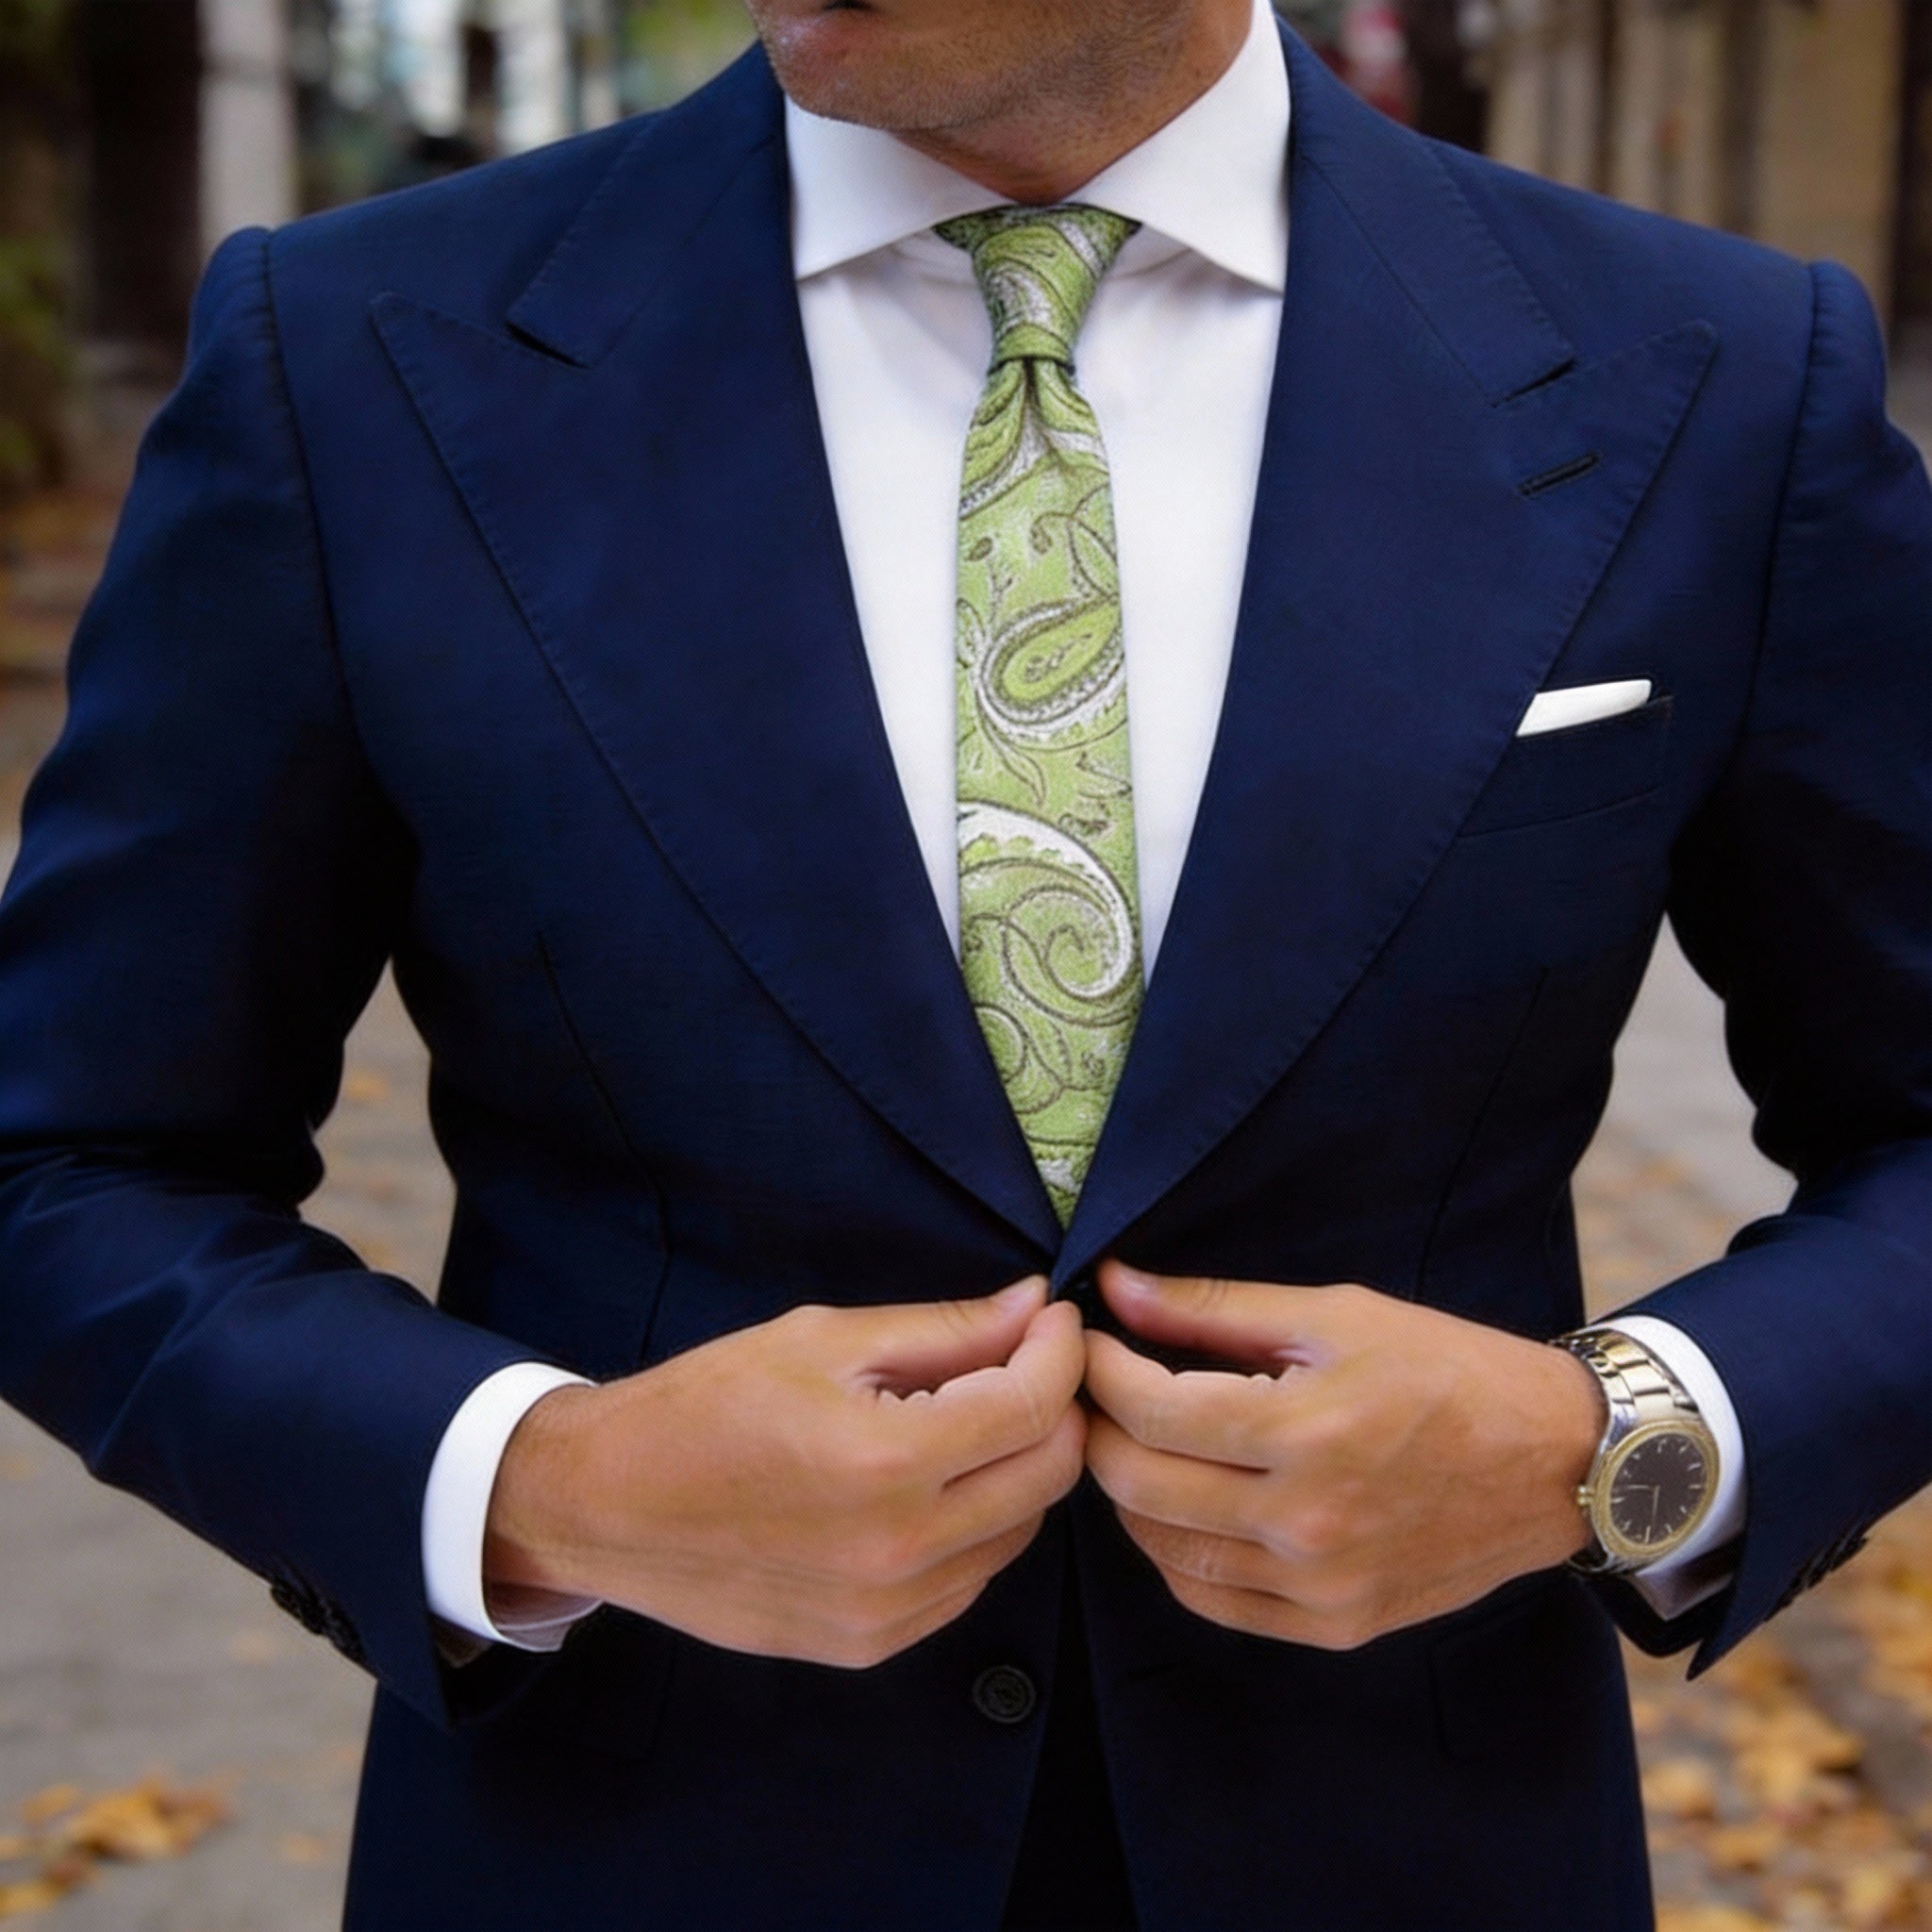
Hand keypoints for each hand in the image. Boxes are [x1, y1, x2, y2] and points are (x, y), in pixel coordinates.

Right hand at [485, 1278, 1084, 1666]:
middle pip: (1048, 1476)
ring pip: (1018, 1533)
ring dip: (1018, 1468)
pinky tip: (931, 1483)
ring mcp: (888, 1611)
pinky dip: (976, 1526)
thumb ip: (943, 1329)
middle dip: (1055, 1406)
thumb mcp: (821, 1339)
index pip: (1033, 1406)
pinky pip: (969, 1581)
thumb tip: (1035, 1305)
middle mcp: (899, 1550)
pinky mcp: (871, 1646)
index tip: (1054, 1318)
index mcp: (885, 1461)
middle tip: (1025, 1360)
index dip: (1061, 1350)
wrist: (606, 1506)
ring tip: (970, 1417)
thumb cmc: (706, 1405)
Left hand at [1082, 1262, 1603, 1648]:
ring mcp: (1320, 1587)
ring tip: (1133, 1440)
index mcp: (1305, 1432)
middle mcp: (1306, 1523)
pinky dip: (1174, 1553)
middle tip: (1095, 1388)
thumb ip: (1213, 1307)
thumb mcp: (1335, 1314)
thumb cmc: (1449, 1370)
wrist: (1558, 1462)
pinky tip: (1179, 1505)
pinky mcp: (1335, 1626)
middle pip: (1140, 1485)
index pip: (1151, 1410)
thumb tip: (1115, 1285)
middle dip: (1098, 1427)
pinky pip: (1211, 1600)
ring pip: (1163, 1550)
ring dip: (1128, 1492)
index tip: (1088, 1339)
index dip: (1100, 1369)